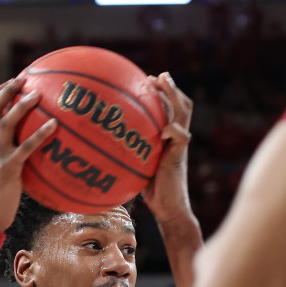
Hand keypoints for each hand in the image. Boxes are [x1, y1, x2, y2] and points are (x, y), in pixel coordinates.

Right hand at [0, 76, 57, 230]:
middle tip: (23, 78)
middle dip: (6, 91)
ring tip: (38, 95)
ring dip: (22, 107)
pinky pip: (25, 147)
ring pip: (7, 123)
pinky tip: (55, 126)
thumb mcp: (2, 170)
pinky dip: (40, 135)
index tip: (13, 80)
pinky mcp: (9, 168)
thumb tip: (35, 150)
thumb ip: (13, 156)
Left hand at [141, 73, 193, 224]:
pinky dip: (174, 130)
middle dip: (170, 88)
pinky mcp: (179, 157)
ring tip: (162, 82)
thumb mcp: (138, 168)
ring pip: (184, 114)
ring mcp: (179, 147)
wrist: (169, 210)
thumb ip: (129, 154)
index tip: (146, 81)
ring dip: (174, 97)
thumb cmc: (151, 193)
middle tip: (156, 76)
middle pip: (181, 105)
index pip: (170, 110)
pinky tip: (163, 129)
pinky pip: (181, 138)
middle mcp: (176, 139)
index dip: (162, 94)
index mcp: (168, 139)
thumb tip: (101, 147)